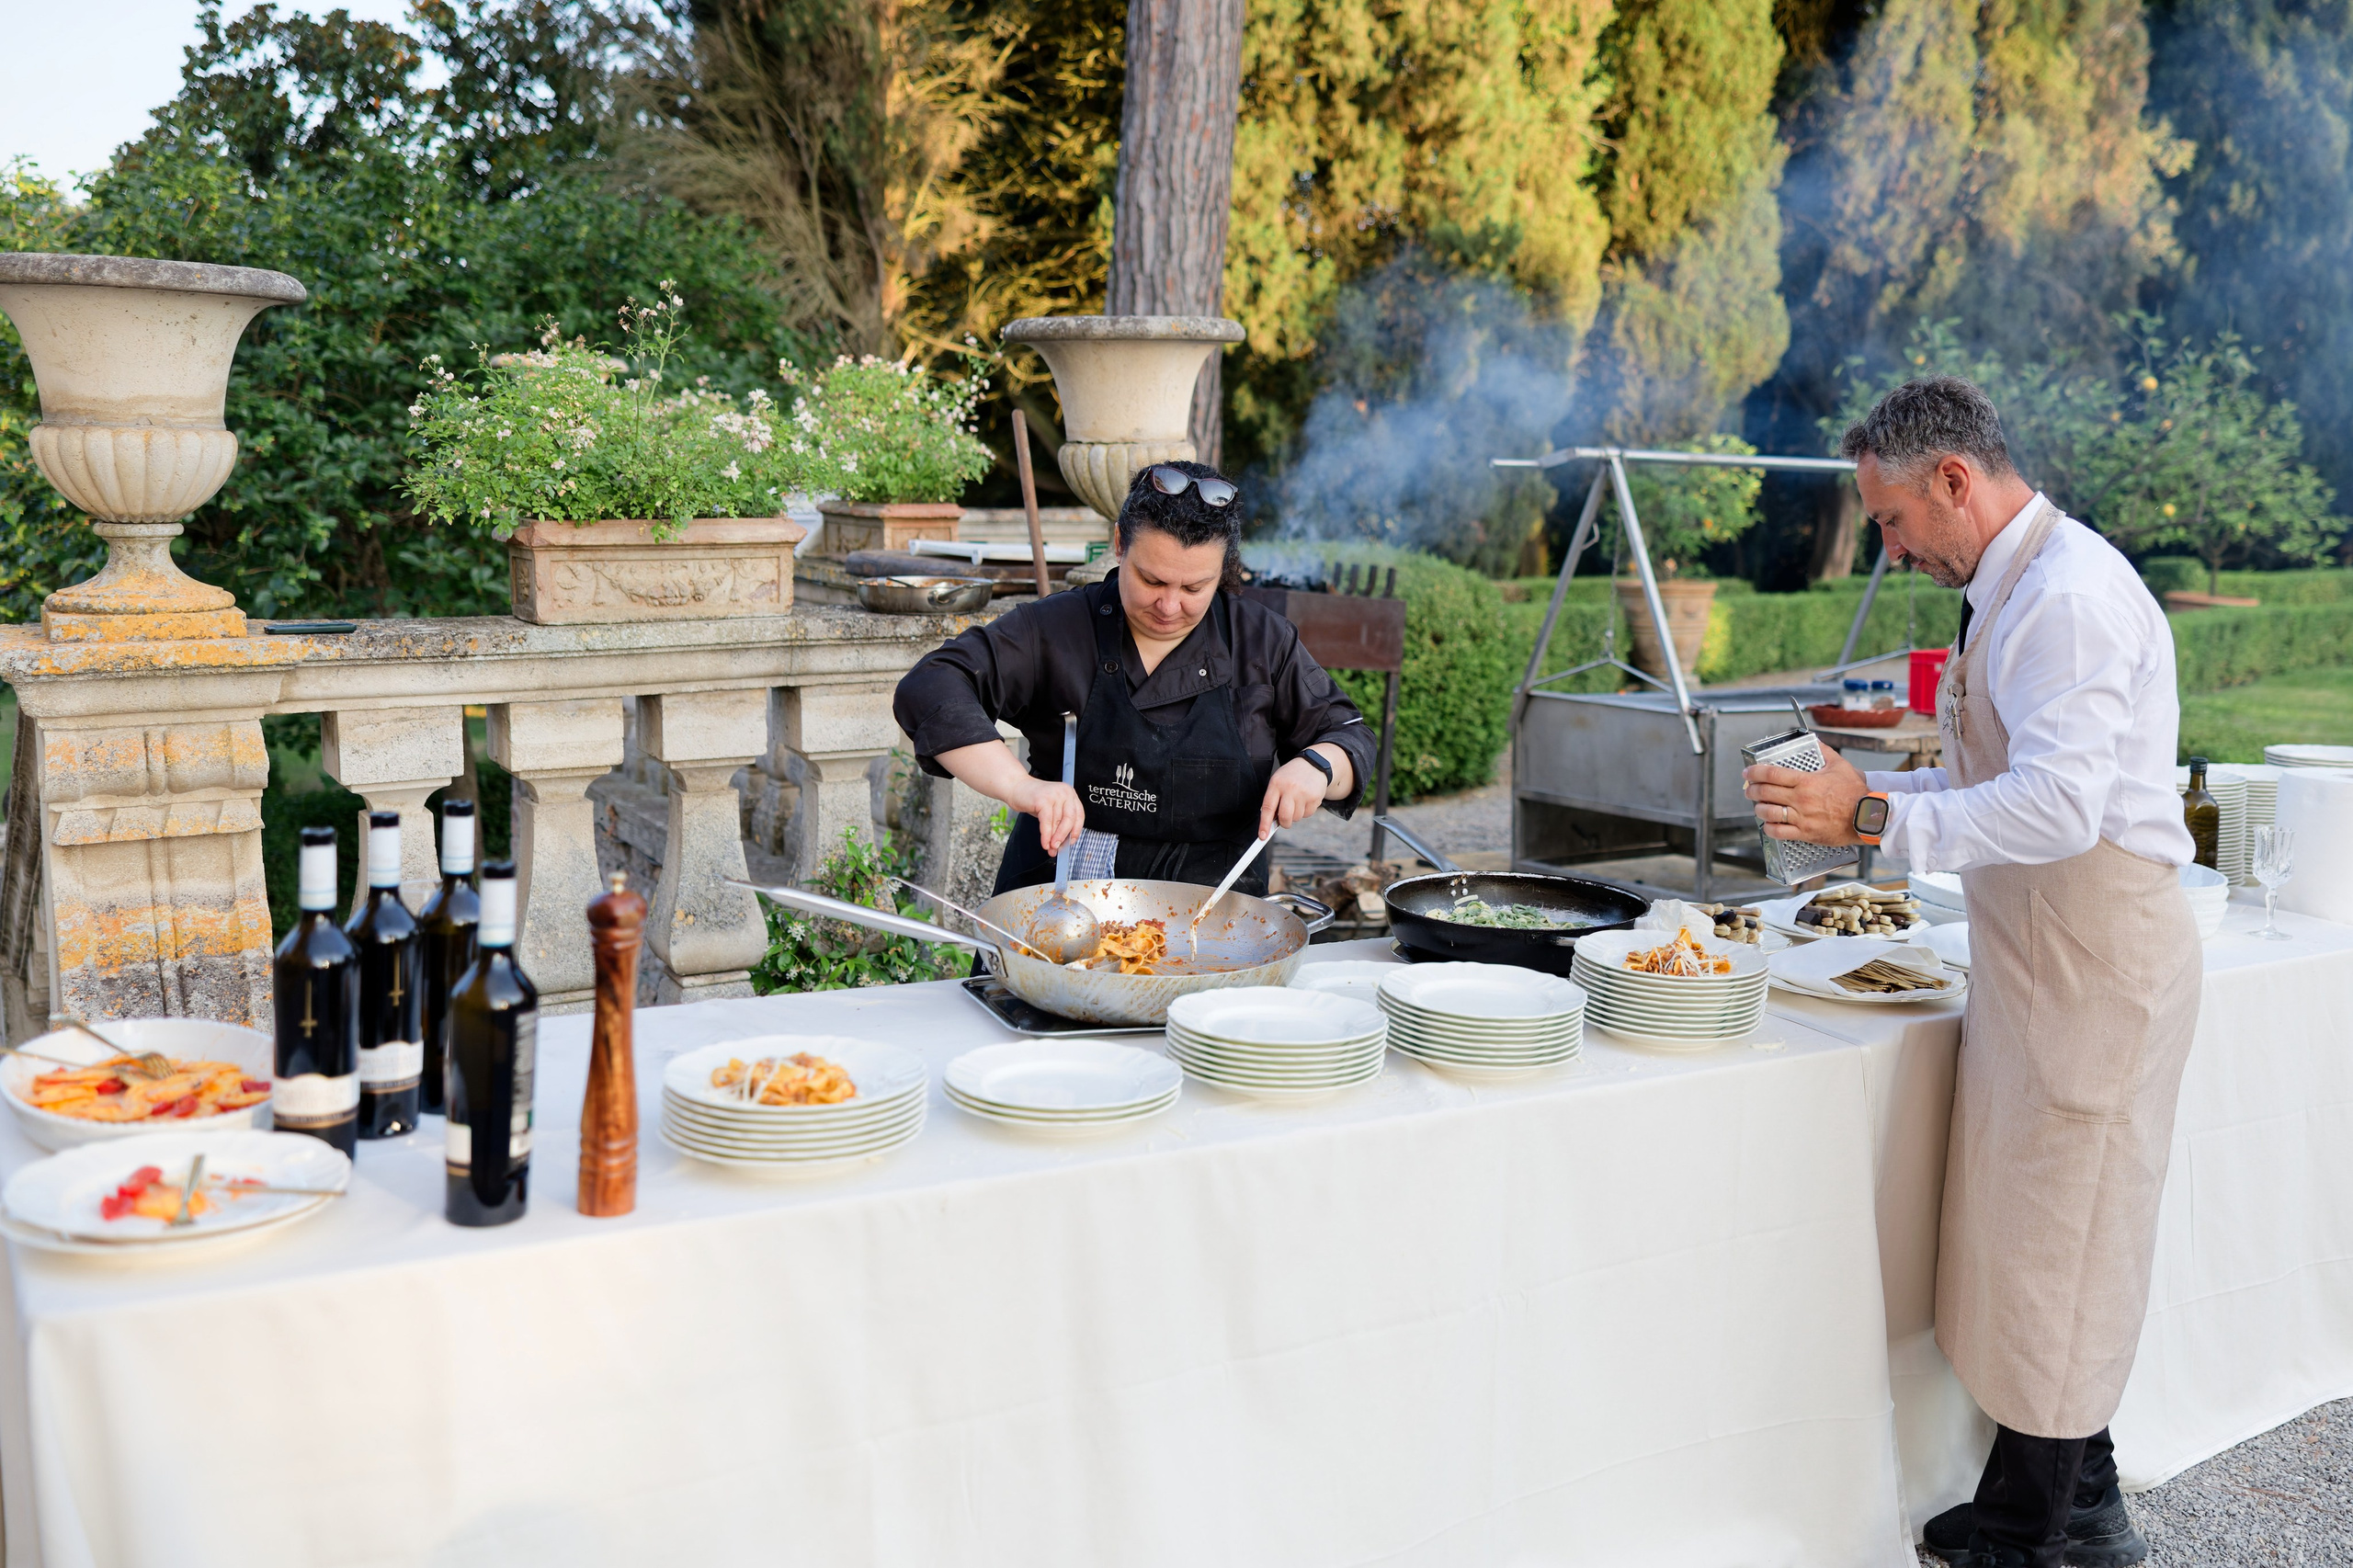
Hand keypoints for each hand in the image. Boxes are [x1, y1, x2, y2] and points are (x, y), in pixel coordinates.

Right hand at [1011, 777, 1084, 854]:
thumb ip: (1058, 823)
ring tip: (1049, 847)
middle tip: (1058, 848)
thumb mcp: (1051, 810)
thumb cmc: (1033, 799)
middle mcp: (1065, 792)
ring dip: (1052, 838)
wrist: (1016, 787)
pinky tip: (1044, 842)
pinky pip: (1047, 822)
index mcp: (1070, 794)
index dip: (1076, 831)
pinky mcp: (1043, 799)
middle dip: (1064, 836)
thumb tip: (1061, 843)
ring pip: (1057, 822)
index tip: (1070, 842)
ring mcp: (1054, 794)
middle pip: (1070, 819)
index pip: (1079, 815)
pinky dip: (1045, 835)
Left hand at [1260, 758, 1328, 838]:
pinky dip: (1305, 811)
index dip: (1264, 824)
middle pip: (1285, 817)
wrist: (1313, 764)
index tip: (1262, 836)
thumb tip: (1271, 822)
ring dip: (1295, 815)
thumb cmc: (1291, 776)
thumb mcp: (1278, 782)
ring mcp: (1303, 793)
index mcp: (1276, 784)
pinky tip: (1305, 800)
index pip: (1268, 808)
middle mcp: (1290, 788)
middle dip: (1284, 823)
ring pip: (1296, 818)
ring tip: (1297, 801)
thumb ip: (1273, 800)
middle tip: (1284, 820)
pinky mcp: (1315, 798)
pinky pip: (1307, 815)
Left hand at [1742, 747, 1868, 844]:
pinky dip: (1769, 828)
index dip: (1755, 772)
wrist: (1868, 816)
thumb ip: (1824, 751)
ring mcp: (1802, 817)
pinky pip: (1779, 832)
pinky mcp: (1805, 833)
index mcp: (1806, 781)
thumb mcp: (1840, 766)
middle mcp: (1801, 799)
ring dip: (1758, 809)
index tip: (1748, 772)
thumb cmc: (1856, 792)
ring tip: (1758, 806)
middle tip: (1749, 789)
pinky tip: (1768, 824)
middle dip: (1752, 790)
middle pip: (1765, 793)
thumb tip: (1814, 739)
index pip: (1772, 774)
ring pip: (1768, 813)